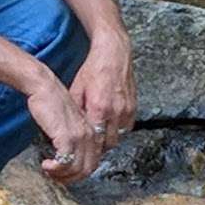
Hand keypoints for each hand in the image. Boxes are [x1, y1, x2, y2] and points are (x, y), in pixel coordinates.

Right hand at [26, 74, 98, 182]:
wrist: (44, 87)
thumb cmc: (51, 101)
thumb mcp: (67, 122)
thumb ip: (72, 137)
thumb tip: (66, 155)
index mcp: (92, 132)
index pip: (93, 162)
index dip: (77, 173)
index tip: (63, 173)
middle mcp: (90, 135)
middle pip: (87, 169)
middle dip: (70, 178)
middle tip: (55, 177)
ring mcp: (80, 136)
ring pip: (78, 169)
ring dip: (62, 176)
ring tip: (49, 171)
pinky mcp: (67, 137)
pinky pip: (66, 163)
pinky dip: (55, 169)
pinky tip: (46, 165)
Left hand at [69, 31, 135, 155]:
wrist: (113, 53)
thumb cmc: (94, 69)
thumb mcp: (76, 90)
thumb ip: (76, 112)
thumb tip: (70, 127)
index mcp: (99, 108)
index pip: (95, 140)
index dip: (88, 149)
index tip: (81, 152)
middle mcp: (115, 111)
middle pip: (108, 143)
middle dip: (98, 148)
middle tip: (89, 147)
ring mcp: (126, 109)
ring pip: (119, 137)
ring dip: (108, 139)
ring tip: (98, 136)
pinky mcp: (133, 107)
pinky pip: (127, 128)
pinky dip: (118, 130)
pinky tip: (109, 125)